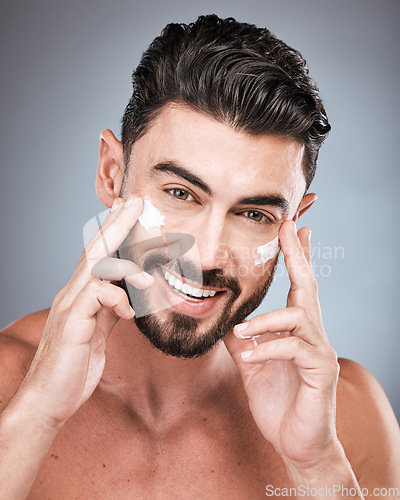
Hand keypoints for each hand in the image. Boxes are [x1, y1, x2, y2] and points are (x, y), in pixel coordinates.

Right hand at [17, 196, 153, 426]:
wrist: (48, 400)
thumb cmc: (74, 366)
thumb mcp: (100, 332)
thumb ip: (110, 310)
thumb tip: (127, 296)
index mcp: (82, 294)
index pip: (100, 254)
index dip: (114, 229)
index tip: (129, 208)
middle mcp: (73, 293)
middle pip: (96, 249)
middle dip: (117, 223)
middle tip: (136, 201)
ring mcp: (70, 305)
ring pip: (96, 267)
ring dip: (126, 265)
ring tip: (149, 278)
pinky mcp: (71, 322)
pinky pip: (96, 297)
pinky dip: (117, 299)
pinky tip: (129, 313)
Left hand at [224, 221, 339, 470]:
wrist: (295, 442)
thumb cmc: (277, 400)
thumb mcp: (251, 362)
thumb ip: (240, 337)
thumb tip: (221, 315)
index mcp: (296, 329)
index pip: (299, 285)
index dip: (297, 256)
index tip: (293, 228)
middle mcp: (313, 334)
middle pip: (309, 286)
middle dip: (298, 255)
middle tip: (290, 227)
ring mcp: (320, 352)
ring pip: (300, 316)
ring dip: (266, 320)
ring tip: (241, 332)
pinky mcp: (321, 372)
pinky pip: (295, 349)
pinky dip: (269, 348)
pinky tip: (251, 356)